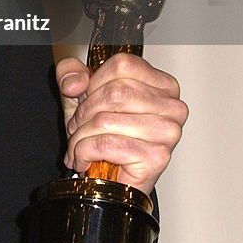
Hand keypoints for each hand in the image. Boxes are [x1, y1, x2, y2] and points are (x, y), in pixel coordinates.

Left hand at [57, 53, 187, 194]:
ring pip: (106, 120)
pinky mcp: (157, 157)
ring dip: (81, 135)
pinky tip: (83, 159)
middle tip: (77, 127)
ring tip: (79, 144)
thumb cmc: (104, 133)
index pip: (122, 65)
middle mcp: (172, 106)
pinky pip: (106, 144)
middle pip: (114, 93)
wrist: (111, 177)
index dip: (94, 82)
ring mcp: (168, 132)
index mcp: (161, 83)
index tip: (84, 99)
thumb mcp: (80, 92)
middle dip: (83, 112)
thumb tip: (74, 83)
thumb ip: (70, 71)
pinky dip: (84, 152)